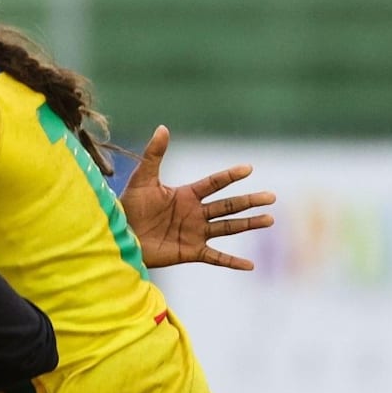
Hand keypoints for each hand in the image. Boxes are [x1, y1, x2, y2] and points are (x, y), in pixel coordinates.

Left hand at [120, 125, 274, 270]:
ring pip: (228, 227)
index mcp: (186, 194)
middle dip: (249, 201)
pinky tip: (250, 265)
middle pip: (227, 206)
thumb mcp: (143, 179)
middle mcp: (195, 213)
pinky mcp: (191, 252)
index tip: (248, 168)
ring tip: (269, 219)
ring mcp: (195, 233)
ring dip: (248, 224)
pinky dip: (232, 262)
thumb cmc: (129, 205)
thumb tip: (162, 127)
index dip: (229, 176)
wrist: (120, 234)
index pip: (213, 183)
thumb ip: (154, 154)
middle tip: (271, 196)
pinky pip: (216, 257)